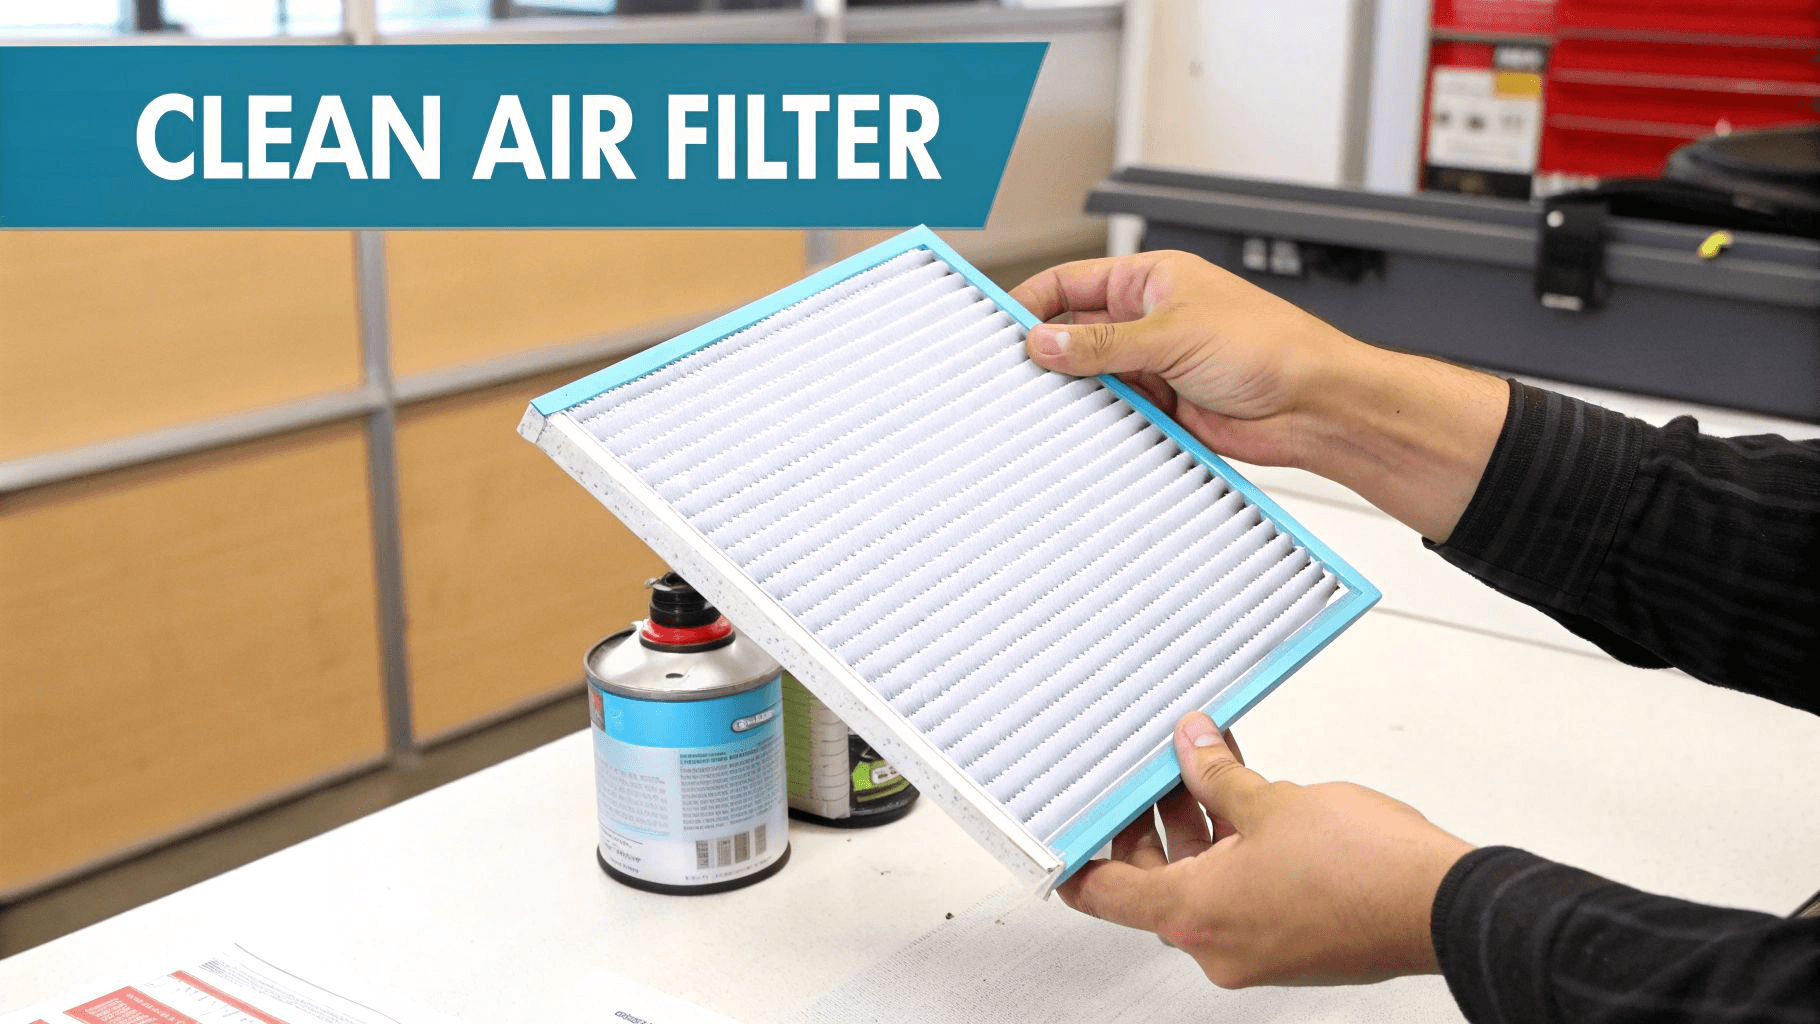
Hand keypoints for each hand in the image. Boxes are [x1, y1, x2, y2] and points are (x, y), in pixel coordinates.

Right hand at [1009, 252, 1506, 541]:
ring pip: (1092, 378)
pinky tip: (1081, 429)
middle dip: (1047, 351)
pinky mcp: (1164, 408)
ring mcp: (1155, 366)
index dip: (1033, 301)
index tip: (998, 325)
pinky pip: (1115, 415)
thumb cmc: (1273, 348)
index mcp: (1153, 280)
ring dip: (1074, 391)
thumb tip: (1045, 342)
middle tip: (1012, 372)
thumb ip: (1103, 343)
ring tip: (1043, 404)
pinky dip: (1098, 423)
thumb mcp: (1174, 334)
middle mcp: (1150, 321)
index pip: (1073, 282)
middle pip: (1076, 333)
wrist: (1316, 407)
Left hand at [1057, 711, 1473, 987]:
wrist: (1443, 905)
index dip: (1075, 859)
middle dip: (1152, 821)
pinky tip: (1250, 799)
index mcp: (1193, 915)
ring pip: (1202, 885)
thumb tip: (1191, 748)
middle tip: (1156, 771)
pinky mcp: (1291, 945)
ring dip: (1200, 829)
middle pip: (1153, 883)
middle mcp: (1217, 945)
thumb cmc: (1367, 869)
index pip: (1102, 894)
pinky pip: (1242, 895)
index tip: (1063, 832)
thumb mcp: (1272, 801)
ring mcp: (1256, 950)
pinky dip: (1236, 852)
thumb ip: (1218, 775)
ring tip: (1209, 766)